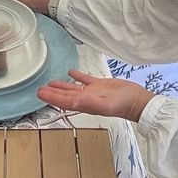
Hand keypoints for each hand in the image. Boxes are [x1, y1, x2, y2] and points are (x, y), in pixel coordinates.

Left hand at [37, 68, 153, 120]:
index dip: (51, 98)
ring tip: (50, 82)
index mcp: (85, 104)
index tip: (40, 94)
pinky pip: (85, 79)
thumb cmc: (124, 105)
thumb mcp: (106, 104)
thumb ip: (90, 102)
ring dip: (61, 86)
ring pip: (73, 88)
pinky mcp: (100, 84)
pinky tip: (71, 72)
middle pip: (65, 96)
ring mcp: (93, 91)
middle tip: (40, 89)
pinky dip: (77, 76)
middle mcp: (86, 99)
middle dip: (52, 93)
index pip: (64, 101)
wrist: (137, 100)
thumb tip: (75, 100)